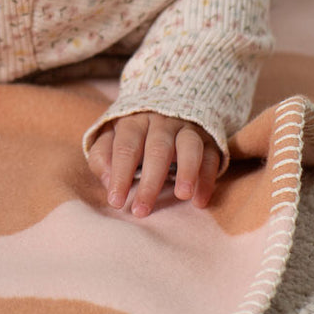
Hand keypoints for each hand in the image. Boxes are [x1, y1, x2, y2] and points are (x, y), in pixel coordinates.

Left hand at [87, 112, 220, 216]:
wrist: (170, 103)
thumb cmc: (134, 134)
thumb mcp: (112, 138)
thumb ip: (103, 157)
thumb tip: (107, 181)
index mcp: (134, 123)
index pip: (126, 148)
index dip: (120, 175)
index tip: (116, 202)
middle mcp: (162, 123)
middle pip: (157, 150)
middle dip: (150, 183)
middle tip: (141, 211)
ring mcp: (187, 129)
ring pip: (189, 147)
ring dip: (187, 171)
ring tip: (182, 196)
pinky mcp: (208, 140)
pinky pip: (210, 158)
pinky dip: (206, 180)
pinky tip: (199, 201)